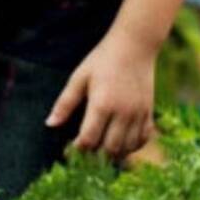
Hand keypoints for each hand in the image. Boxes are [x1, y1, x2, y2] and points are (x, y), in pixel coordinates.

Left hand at [46, 25, 157, 159]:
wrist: (135, 45)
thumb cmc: (103, 60)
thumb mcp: (79, 77)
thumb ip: (65, 103)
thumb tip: (50, 124)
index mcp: (102, 104)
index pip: (89, 139)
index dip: (78, 148)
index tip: (72, 146)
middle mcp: (122, 112)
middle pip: (109, 149)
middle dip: (96, 154)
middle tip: (87, 150)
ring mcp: (138, 113)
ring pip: (127, 147)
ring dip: (114, 153)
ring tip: (102, 148)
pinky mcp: (149, 110)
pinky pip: (143, 138)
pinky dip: (133, 145)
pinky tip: (122, 142)